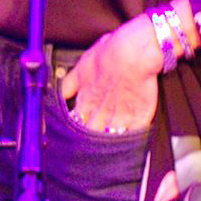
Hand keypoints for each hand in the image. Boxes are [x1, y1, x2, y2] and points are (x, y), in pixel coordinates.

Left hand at [59, 13, 161, 135]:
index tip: (73, 132)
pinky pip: (133, 136)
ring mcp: (120, 116)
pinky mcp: (140, 117)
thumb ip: (70, 83)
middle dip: (89, 140)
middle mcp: (101, 111)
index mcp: (86, 100)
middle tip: (88, 144)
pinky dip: (130, 142)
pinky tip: (128, 145)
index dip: (74, 129)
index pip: (76, 123)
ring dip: (107, 144)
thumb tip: (60, 93)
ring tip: (106, 148)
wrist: (134, 51)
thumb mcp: (82, 66)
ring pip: (110, 138)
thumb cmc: (109, 53)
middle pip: (91, 134)